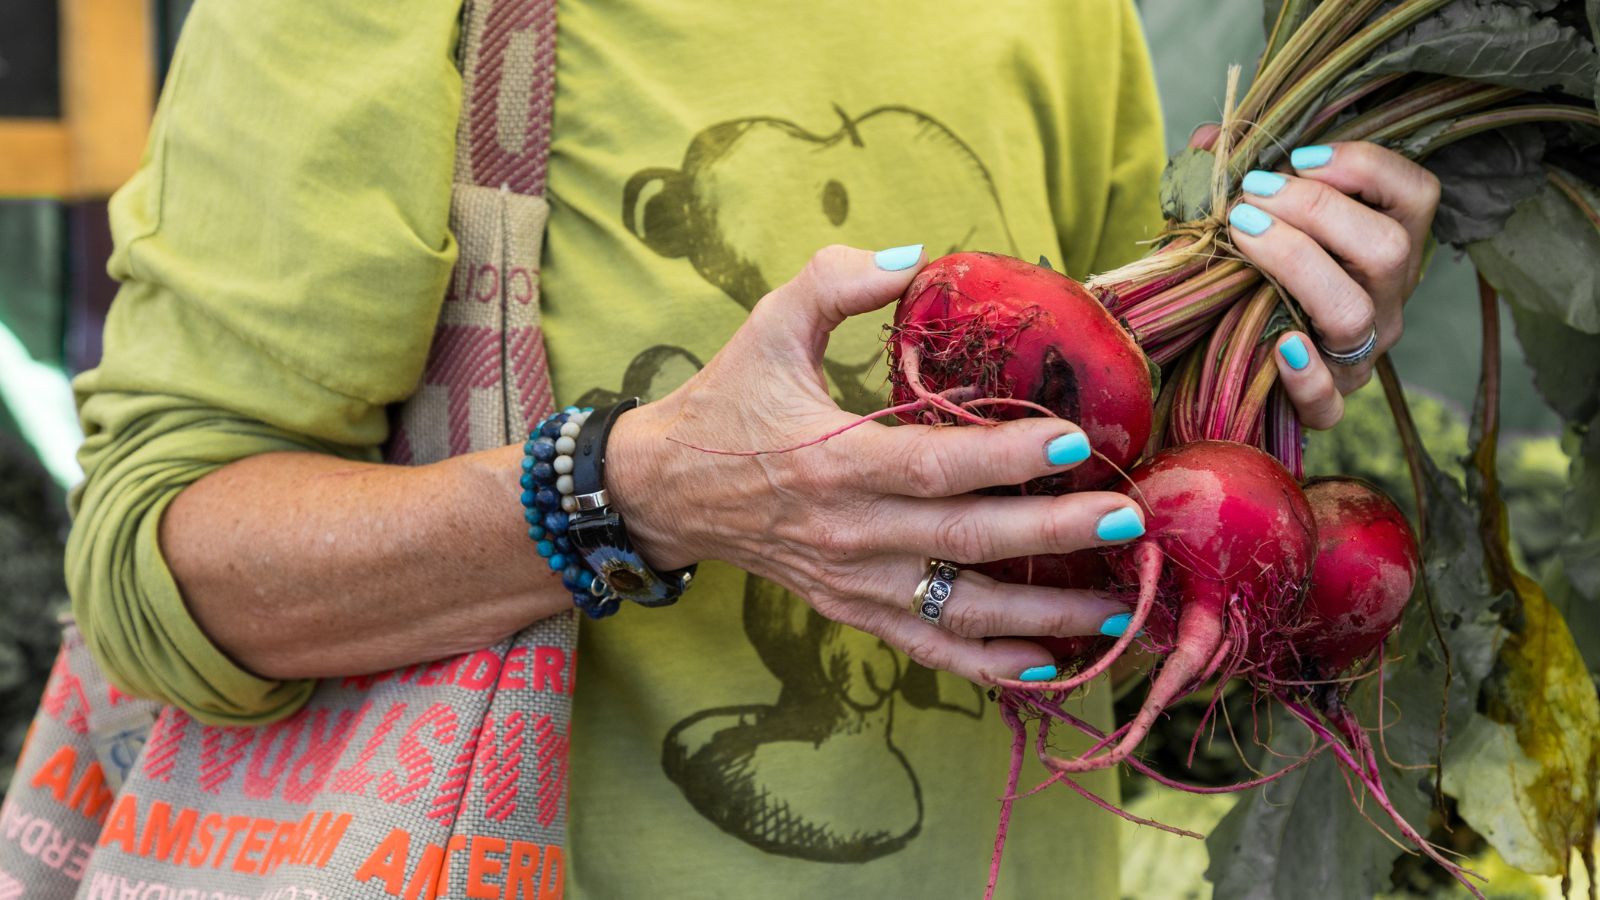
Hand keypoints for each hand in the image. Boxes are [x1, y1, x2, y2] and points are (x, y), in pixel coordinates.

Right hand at [606, 245, 1144, 683]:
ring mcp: (849, 580)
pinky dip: (986, 664)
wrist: (664, 489)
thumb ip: (837, 281)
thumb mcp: (768, 325)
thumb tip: (917, 255)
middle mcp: (846, 531)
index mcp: (831, 459)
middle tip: (1126, 519)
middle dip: (1053, 534)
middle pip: (964, 541)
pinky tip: (1046, 663)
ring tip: (1116, 605)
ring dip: (1040, 613)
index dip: (1004, 457)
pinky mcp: (848, 609)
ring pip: (956, 608)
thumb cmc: (727, 402)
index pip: (931, 465)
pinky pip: (925, 647)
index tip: (1073, 441)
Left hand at [1225, 141, 1439, 427]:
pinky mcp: (1328, 403)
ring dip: (1297, 264)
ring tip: (1242, 235)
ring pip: (1354, 311)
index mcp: (1382, 247)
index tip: (1298, 159)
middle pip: (1387, 248)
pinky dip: (1305, 376)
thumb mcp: (1241, 216)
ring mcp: (1360, 354)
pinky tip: (1277, 346)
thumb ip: (1231, 175)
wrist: (1225, 358)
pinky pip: (1330, 400)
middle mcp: (1385, 298)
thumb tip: (1208, 138)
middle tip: (1253, 197)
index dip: (1365, 167)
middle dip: (1318, 210)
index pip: (1416, 195)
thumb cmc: (1245, 273)